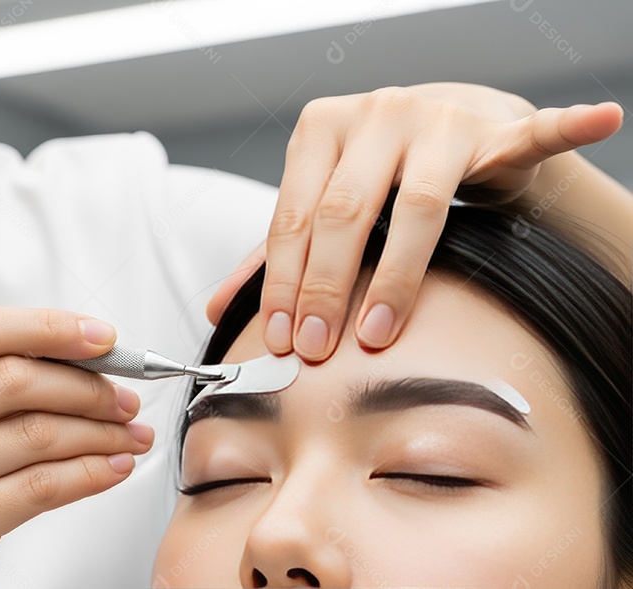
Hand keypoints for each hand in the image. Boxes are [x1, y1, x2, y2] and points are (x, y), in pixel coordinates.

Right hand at [0, 308, 152, 588]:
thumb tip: (79, 354)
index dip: (47, 326)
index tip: (99, 337)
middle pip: (12, 379)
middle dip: (87, 386)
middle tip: (122, 398)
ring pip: (35, 434)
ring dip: (99, 433)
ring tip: (126, 436)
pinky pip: (40, 487)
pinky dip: (89, 473)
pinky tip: (109, 468)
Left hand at [207, 83, 622, 361]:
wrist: (449, 124)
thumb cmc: (376, 174)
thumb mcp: (321, 206)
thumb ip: (274, 253)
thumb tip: (217, 307)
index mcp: (320, 130)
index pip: (293, 216)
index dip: (282, 281)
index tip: (279, 339)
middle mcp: (373, 115)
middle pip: (342, 213)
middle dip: (326, 288)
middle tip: (320, 349)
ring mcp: (434, 118)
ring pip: (413, 205)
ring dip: (396, 275)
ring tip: (383, 330)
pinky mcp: (491, 127)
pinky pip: (528, 133)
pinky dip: (563, 128)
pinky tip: (599, 120)